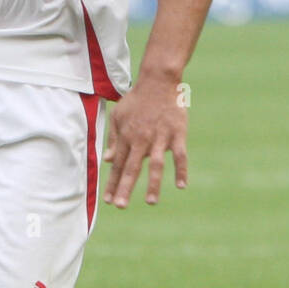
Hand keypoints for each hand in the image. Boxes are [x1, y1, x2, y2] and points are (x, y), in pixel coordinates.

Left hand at [102, 74, 186, 207]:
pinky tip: (181, 186)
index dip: (112, 183)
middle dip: (125, 188)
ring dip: (152, 184)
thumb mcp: (118, 117)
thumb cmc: (136, 100)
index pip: (117, 164)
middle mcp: (141, 139)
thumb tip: (107, 160)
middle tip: (120, 206)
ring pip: (156, 165)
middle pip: (132, 167)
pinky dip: (181, 170)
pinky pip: (180, 155)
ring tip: (150, 202)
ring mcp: (160, 137)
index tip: (108, 200)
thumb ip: (113, 139)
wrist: (158, 81)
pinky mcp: (177, 133)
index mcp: (126, 137)